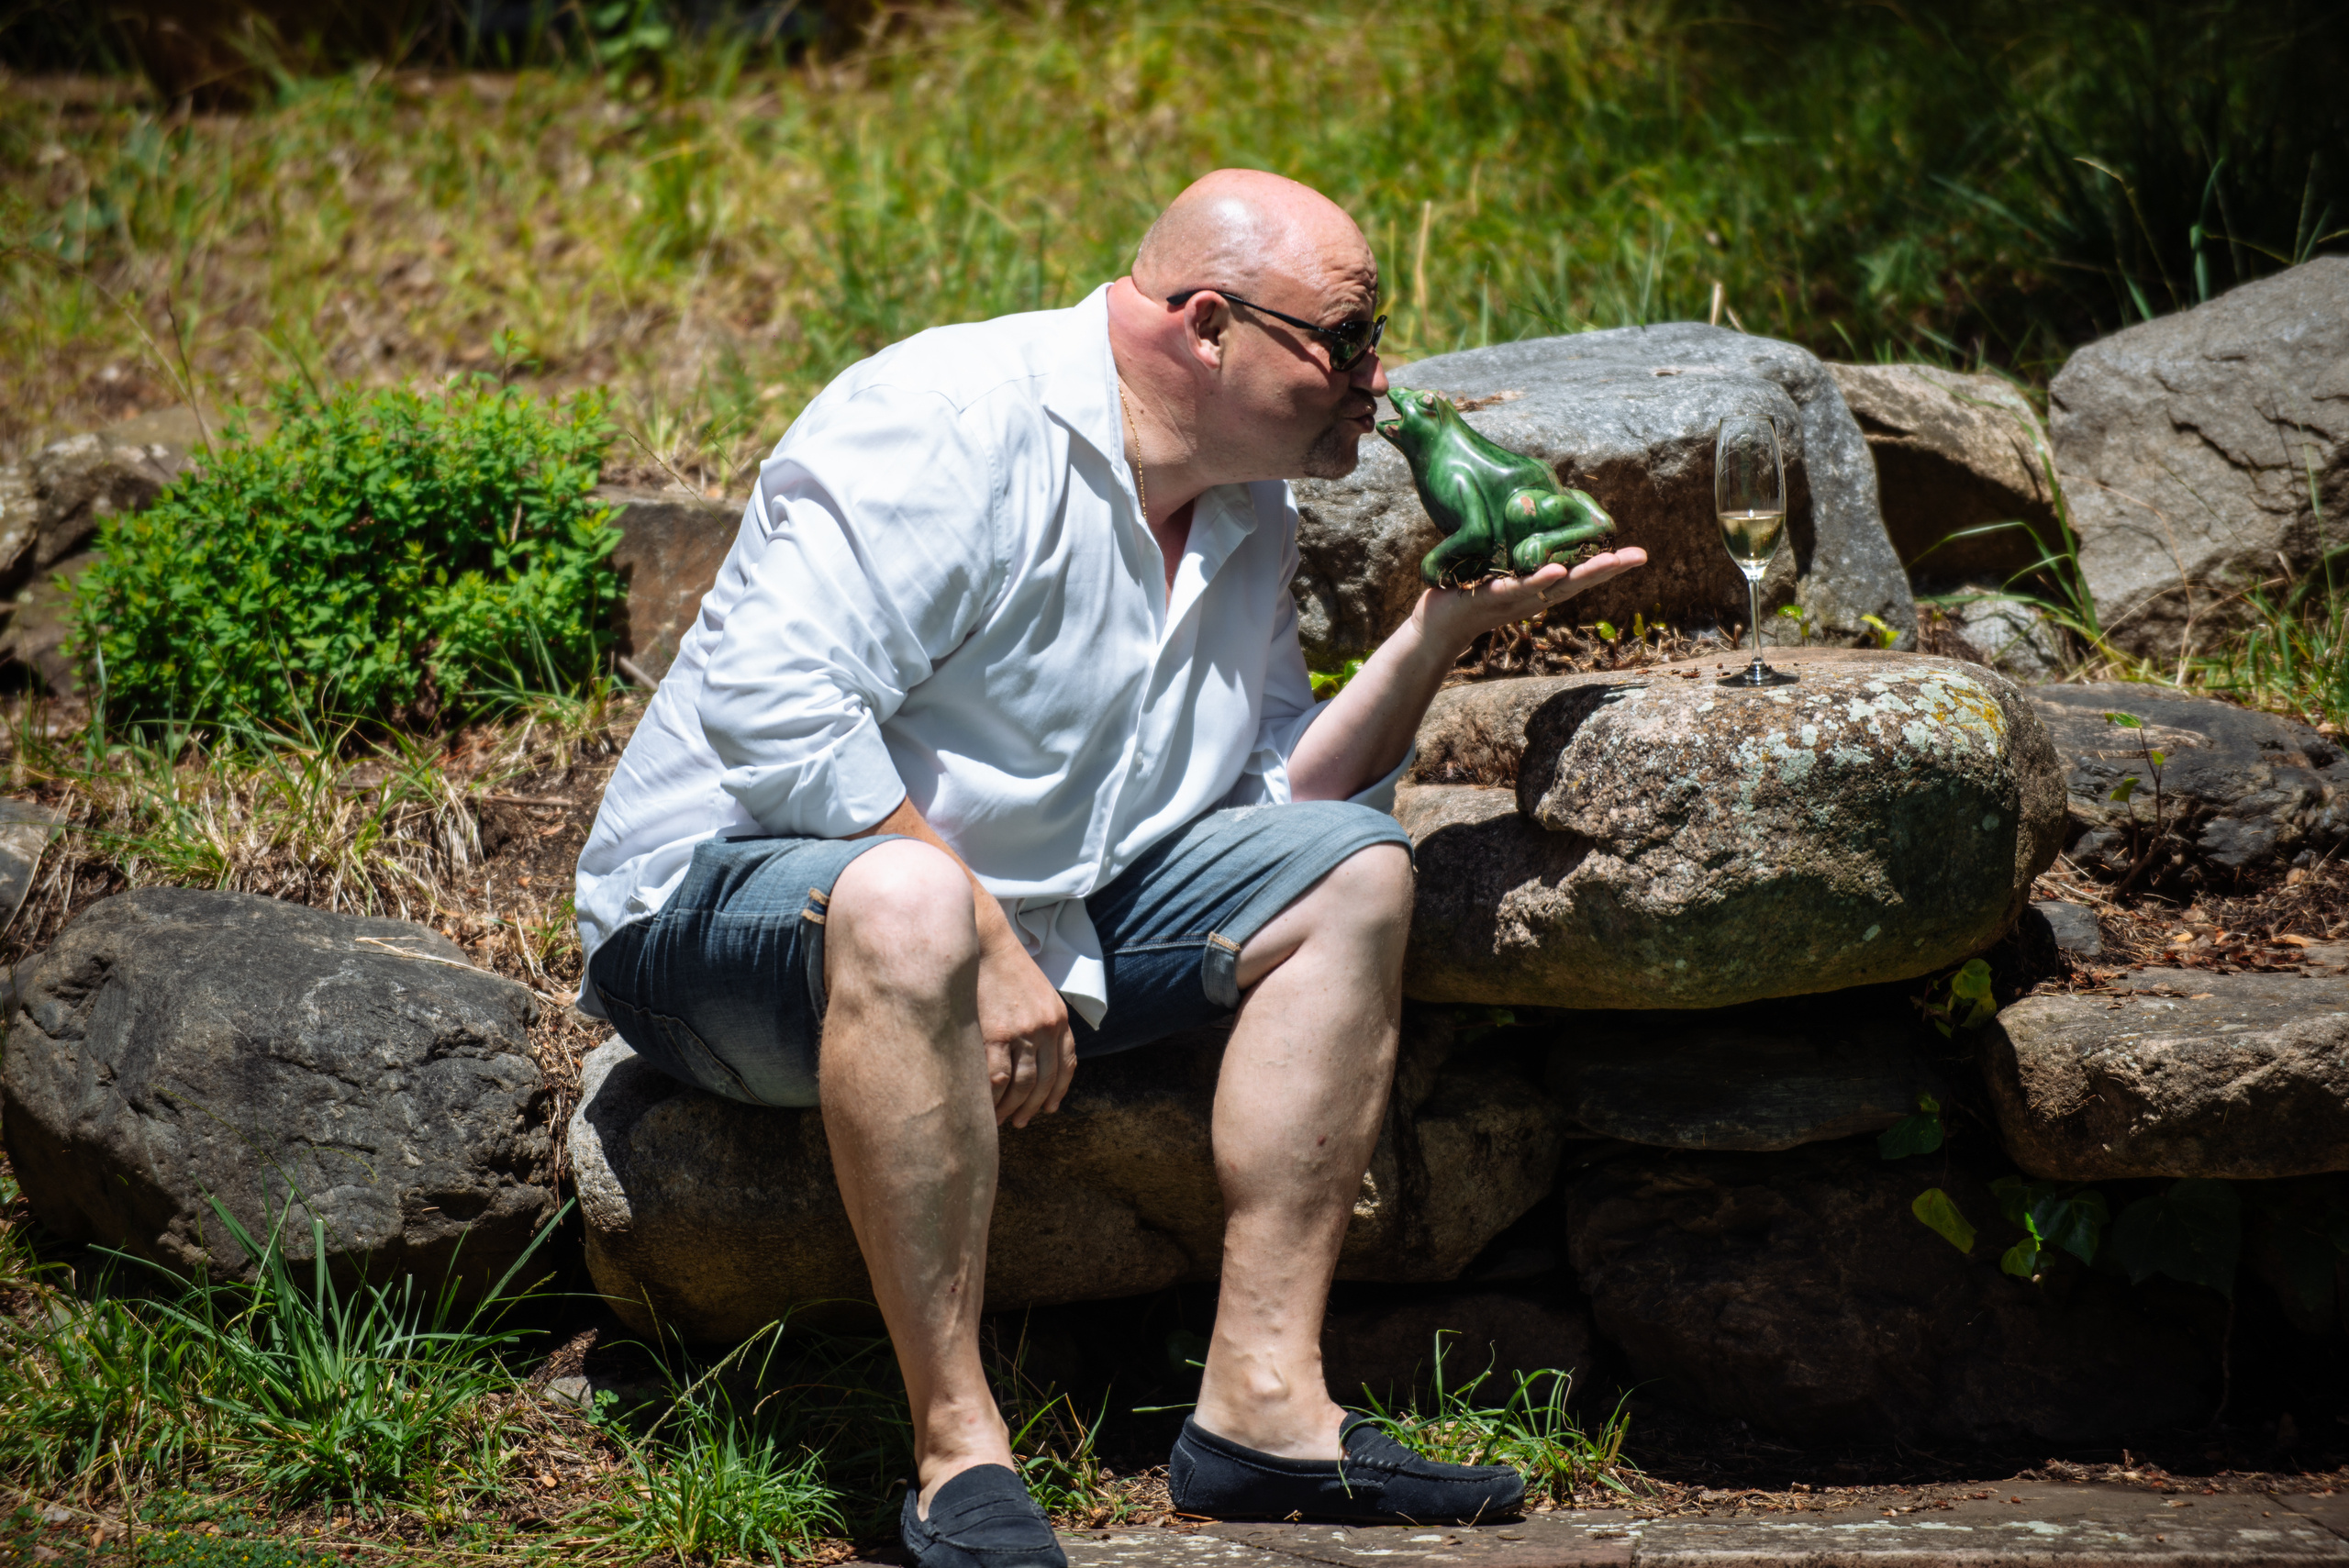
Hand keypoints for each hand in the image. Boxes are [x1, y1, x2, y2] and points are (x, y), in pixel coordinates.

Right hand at [976, 929, 1075, 1127]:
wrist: (981, 941)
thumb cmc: (1003, 966)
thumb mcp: (1037, 992)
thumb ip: (1042, 1020)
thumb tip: (1036, 1054)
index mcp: (1059, 1017)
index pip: (1066, 1064)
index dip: (1058, 1091)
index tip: (1048, 1108)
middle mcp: (1045, 1027)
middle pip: (1044, 1081)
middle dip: (1033, 1106)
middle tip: (1021, 1123)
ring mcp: (1021, 1032)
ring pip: (1021, 1085)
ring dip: (1012, 1109)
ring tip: (1000, 1121)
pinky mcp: (994, 1034)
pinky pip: (996, 1079)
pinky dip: (992, 1100)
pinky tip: (984, 1108)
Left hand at [1412, 547, 1648, 657]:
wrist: (1437, 625)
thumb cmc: (1471, 592)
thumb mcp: (1502, 571)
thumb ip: (1522, 553)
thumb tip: (1537, 522)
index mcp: (1540, 588)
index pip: (1579, 574)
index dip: (1608, 565)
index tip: (1637, 554)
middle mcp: (1534, 597)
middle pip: (1577, 581)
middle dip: (1608, 569)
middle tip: (1638, 556)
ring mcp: (1514, 599)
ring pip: (1554, 587)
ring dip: (1582, 574)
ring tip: (1610, 561)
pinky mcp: (1489, 598)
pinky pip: (1516, 588)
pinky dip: (1537, 581)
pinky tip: (1555, 571)